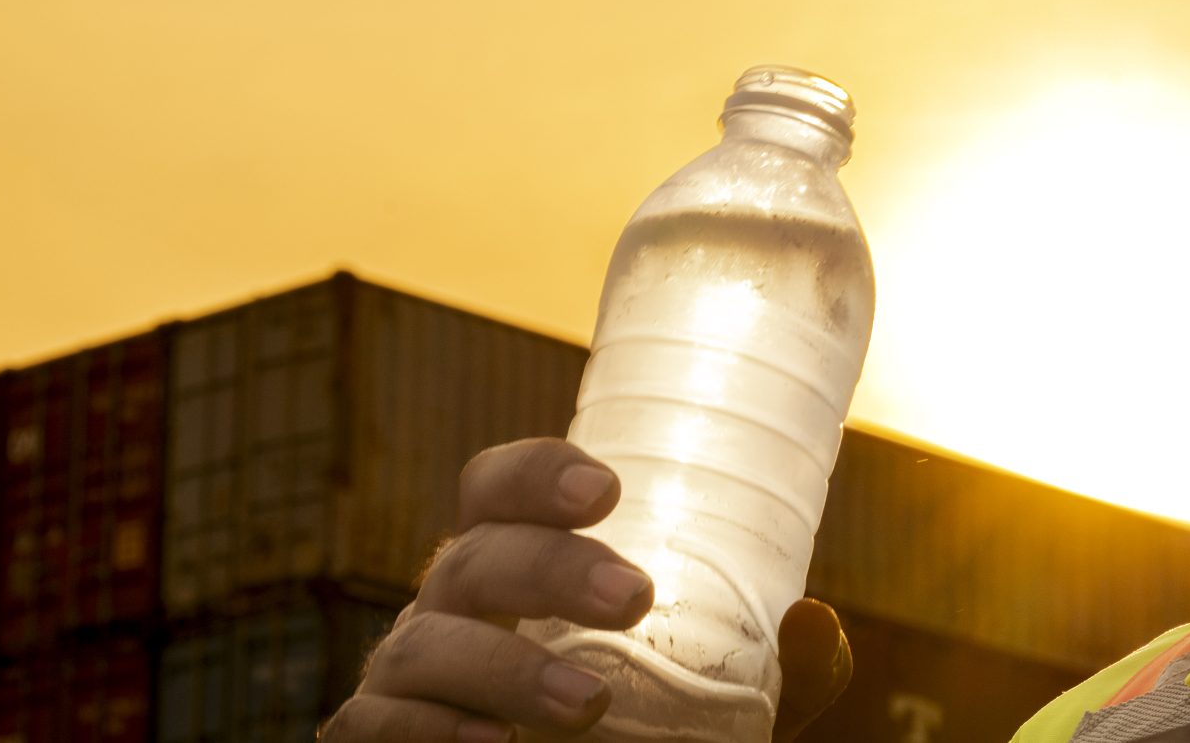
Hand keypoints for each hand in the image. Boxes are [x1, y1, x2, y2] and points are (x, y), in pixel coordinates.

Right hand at [319, 438, 852, 740]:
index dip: (539, 473)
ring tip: (583, 703)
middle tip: (634, 596)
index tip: (609, 489)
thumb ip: (770, 672)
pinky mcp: (373, 735)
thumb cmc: (626, 724)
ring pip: (426, 643)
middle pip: (477, 555)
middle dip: (551, 567)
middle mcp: (452, 602)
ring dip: (504, 668)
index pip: (499, 487)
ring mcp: (406, 671)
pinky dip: (428, 732)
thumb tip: (815, 623)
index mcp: (516, 561)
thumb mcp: (705, 699)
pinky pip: (375, 725)